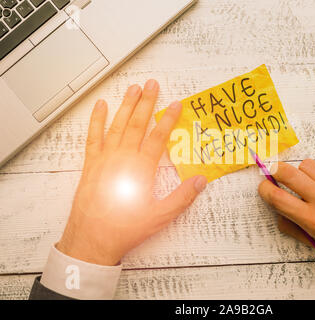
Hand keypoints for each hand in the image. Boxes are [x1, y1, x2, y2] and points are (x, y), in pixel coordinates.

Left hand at [57, 80, 207, 265]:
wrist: (90, 240)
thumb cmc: (124, 229)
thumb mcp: (159, 217)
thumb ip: (181, 198)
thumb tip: (200, 181)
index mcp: (140, 170)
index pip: (157, 137)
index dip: (168, 119)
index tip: (176, 104)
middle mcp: (122, 158)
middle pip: (137, 124)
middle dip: (146, 102)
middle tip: (152, 84)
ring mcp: (104, 159)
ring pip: (117, 125)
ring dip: (126, 105)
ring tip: (133, 88)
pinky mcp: (91, 164)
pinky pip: (93, 136)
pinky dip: (97, 120)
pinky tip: (100, 106)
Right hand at [258, 160, 314, 268]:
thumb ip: (293, 227)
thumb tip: (277, 208)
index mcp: (314, 220)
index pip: (277, 197)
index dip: (264, 189)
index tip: (264, 187)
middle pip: (287, 172)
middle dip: (275, 170)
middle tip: (275, 173)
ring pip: (306, 165)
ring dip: (301, 172)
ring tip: (309, 183)